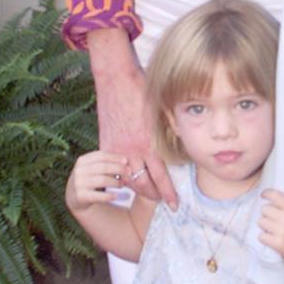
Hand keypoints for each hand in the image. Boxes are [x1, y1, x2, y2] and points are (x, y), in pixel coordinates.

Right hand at [66, 150, 128, 212]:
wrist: (74, 197)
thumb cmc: (89, 179)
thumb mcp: (92, 169)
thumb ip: (105, 164)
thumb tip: (125, 162)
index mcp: (83, 160)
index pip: (101, 155)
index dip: (115, 157)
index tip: (126, 161)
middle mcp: (79, 171)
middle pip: (104, 167)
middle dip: (119, 169)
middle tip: (129, 173)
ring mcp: (79, 183)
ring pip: (103, 180)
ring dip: (116, 182)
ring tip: (122, 184)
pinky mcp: (80, 196)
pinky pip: (98, 195)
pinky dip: (109, 195)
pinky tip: (116, 195)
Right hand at [88, 31, 176, 208]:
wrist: (116, 79)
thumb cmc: (142, 91)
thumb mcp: (160, 113)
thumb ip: (167, 133)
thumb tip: (178, 145)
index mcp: (149, 142)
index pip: (161, 177)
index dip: (168, 193)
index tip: (175, 205)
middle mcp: (132, 150)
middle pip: (143, 185)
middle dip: (154, 197)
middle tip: (162, 202)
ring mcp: (116, 149)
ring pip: (127, 180)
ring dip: (138, 189)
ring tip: (149, 193)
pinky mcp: (105, 145)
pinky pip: (114, 170)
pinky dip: (123, 178)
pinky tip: (130, 180)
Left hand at [258, 179, 283, 266]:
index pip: (274, 196)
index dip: (266, 193)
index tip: (263, 195)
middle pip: (265, 209)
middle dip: (267, 213)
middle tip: (274, 218)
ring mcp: (281, 232)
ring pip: (261, 222)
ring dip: (265, 225)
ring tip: (273, 228)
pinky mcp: (277, 244)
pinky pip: (261, 236)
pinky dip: (264, 237)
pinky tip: (272, 238)